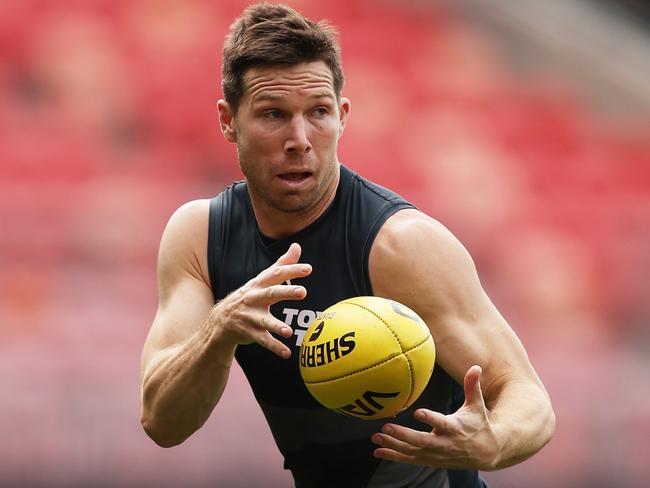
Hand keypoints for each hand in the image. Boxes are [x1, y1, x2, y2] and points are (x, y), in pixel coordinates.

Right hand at [211, 242, 311, 358]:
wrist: (220, 320)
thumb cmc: (248, 297)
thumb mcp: (262, 280)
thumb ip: (281, 265)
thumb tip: (297, 247)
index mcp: (259, 285)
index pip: (276, 274)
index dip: (291, 270)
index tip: (308, 269)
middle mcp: (253, 298)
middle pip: (270, 293)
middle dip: (286, 292)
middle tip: (303, 292)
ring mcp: (250, 316)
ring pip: (264, 321)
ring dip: (276, 326)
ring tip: (288, 331)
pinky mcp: (248, 332)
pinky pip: (262, 340)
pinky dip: (274, 347)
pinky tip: (286, 353)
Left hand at [371, 365, 499, 469]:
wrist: (486, 452)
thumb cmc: (479, 423)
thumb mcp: (476, 405)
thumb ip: (473, 386)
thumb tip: (476, 366)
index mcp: (455, 428)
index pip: (442, 423)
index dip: (430, 419)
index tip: (417, 412)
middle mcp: (445, 443)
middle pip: (422, 441)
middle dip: (403, 435)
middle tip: (386, 426)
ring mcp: (436, 454)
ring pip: (412, 451)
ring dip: (393, 445)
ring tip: (375, 437)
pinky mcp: (431, 460)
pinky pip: (410, 459)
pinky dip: (394, 456)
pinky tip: (378, 452)